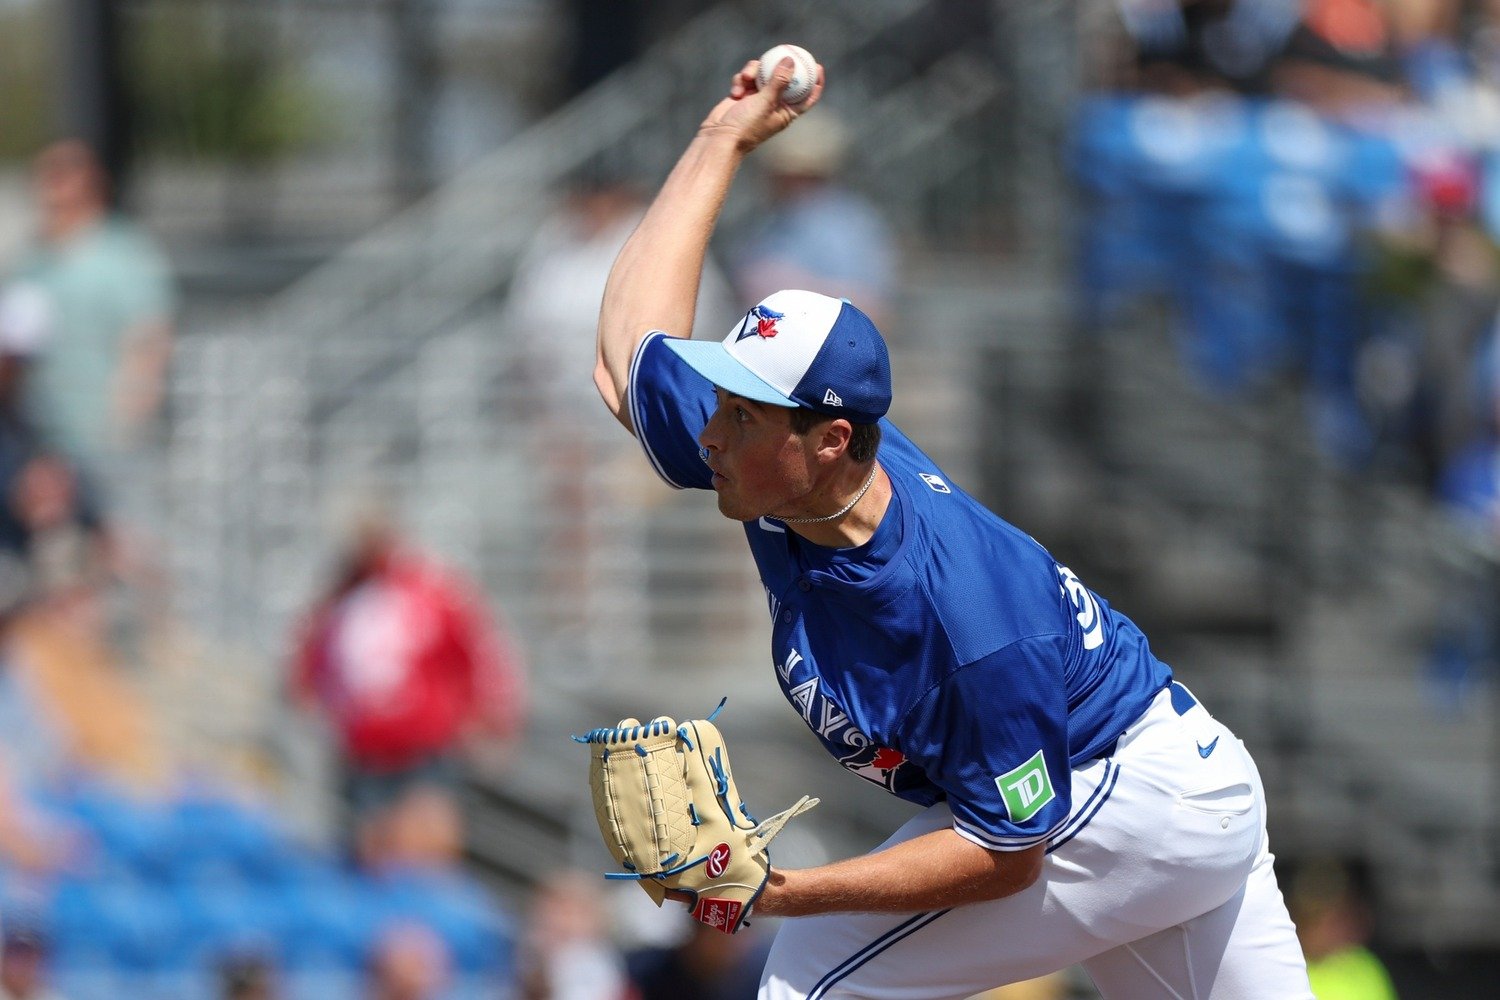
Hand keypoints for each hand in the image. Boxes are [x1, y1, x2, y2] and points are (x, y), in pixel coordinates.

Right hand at [697, 55, 824, 153]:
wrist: (720, 136)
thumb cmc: (747, 125)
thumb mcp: (766, 101)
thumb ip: (779, 80)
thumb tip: (791, 61)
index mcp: (787, 112)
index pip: (807, 97)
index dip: (815, 82)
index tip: (817, 66)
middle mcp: (774, 104)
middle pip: (784, 78)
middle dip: (780, 66)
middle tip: (786, 52)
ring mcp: (758, 98)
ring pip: (762, 73)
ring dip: (753, 71)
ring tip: (745, 77)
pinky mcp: (743, 94)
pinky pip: (745, 78)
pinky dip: (740, 81)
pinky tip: (735, 92)